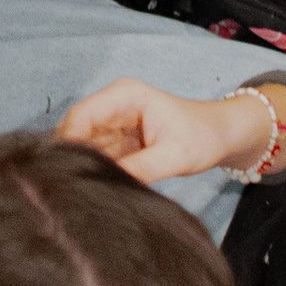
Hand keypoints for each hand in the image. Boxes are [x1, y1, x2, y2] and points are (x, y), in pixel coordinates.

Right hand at [59, 76, 266, 188]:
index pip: (82, 115)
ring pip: (83, 142)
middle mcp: (113, 104)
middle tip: (68, 187)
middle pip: (77, 129)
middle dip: (71, 155)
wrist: (221, 135)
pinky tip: (92, 186)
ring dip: (81, 163)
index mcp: (124, 96)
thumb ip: (143, 168)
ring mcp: (114, 120)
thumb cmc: (202, 137)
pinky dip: (93, 168)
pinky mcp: (118, 138)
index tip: (64, 174)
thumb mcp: (176, 156)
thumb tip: (107, 184)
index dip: (68, 142)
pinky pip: (96, 152)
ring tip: (78, 190)